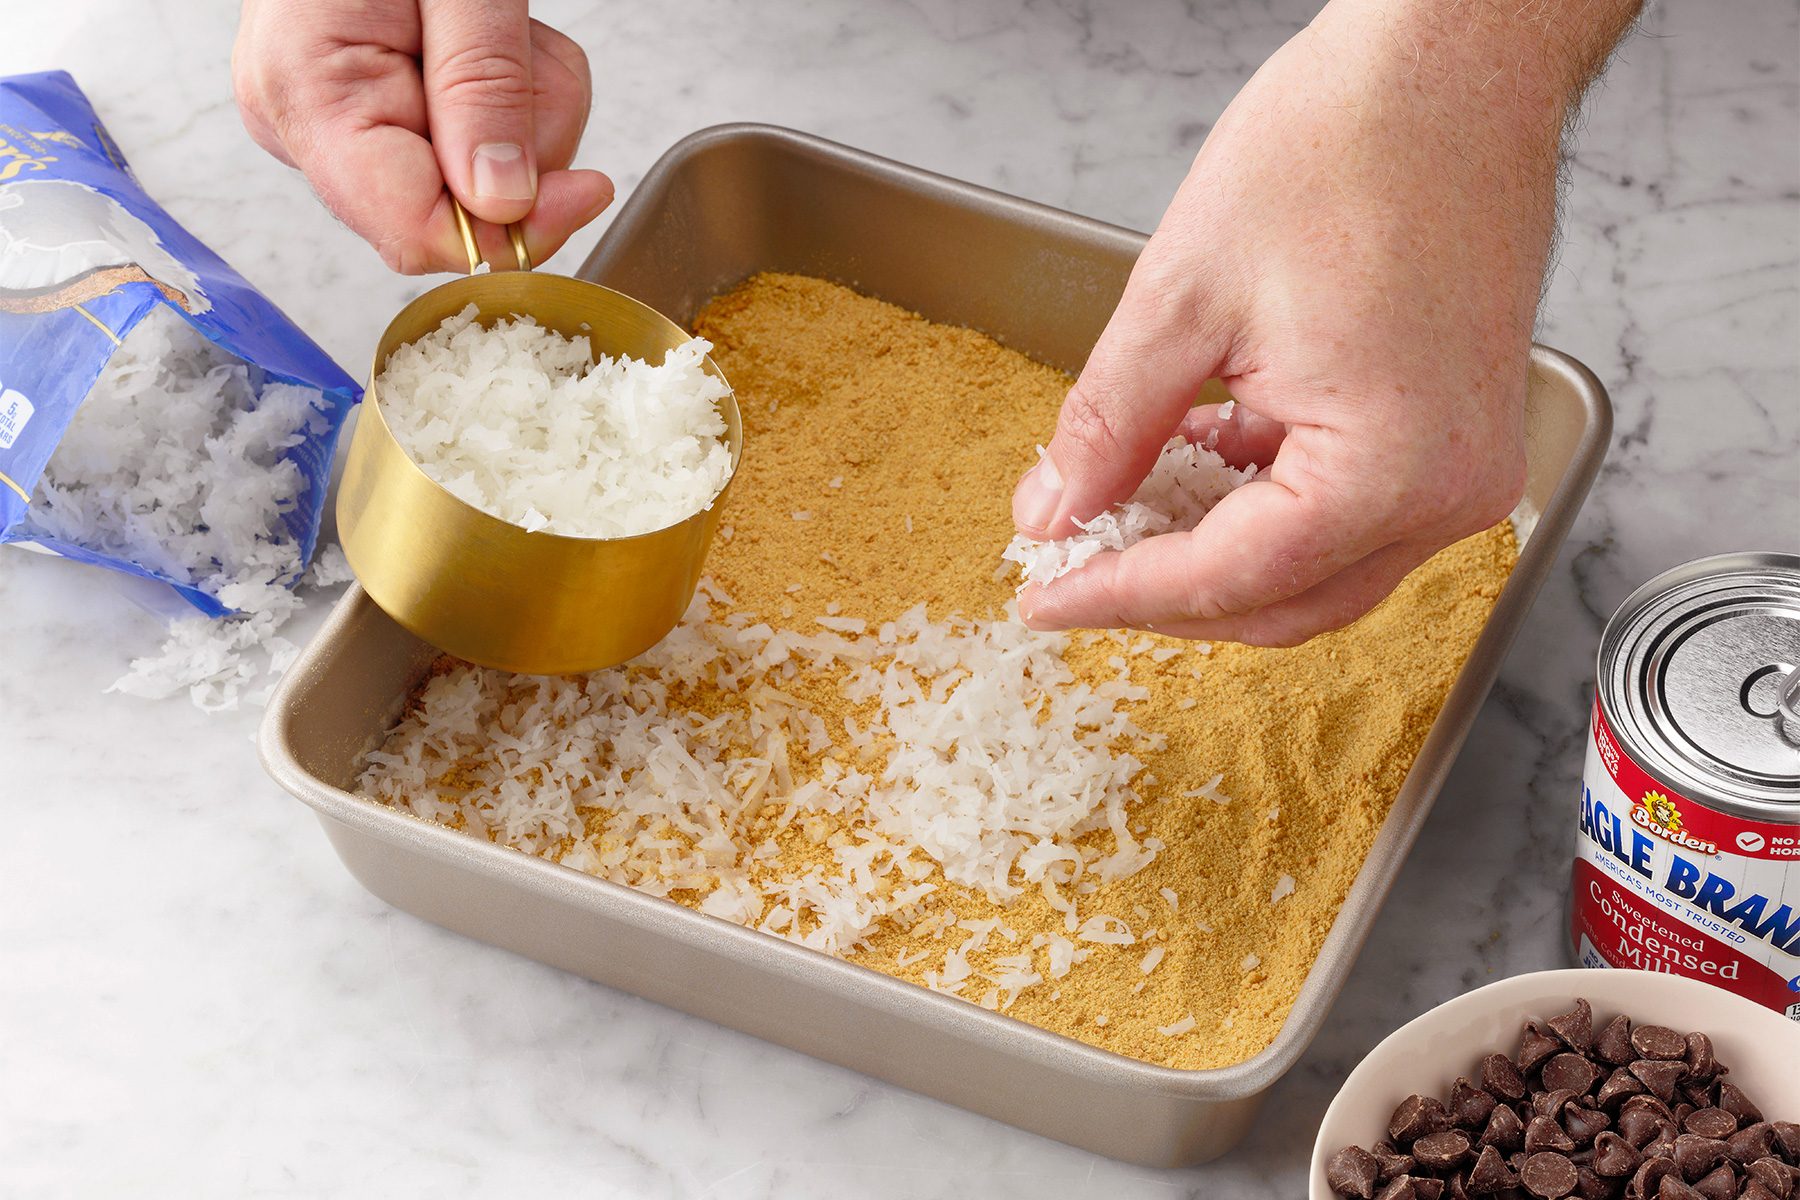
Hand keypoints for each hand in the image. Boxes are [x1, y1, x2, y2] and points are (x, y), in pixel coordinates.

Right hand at [233, 0, 613, 272]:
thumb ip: (482, 87)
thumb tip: (502, 203)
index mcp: (307, 92)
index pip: (412, 229)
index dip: (509, 229)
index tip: (583, 188)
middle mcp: (306, 124)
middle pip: (455, 209)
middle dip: (521, 141)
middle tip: (520, 48)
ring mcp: (337, 124)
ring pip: (479, 179)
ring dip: (527, 106)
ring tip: (502, 27)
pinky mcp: (376, 115)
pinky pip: (475, 144)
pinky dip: (513, 93)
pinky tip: (491, 34)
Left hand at [1011, 0, 1636, 645]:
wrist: (1451, 64)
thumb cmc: (1346, 146)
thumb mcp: (1181, 297)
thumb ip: (1107, 426)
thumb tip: (1057, 511)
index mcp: (1389, 471)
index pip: (1227, 581)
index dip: (1118, 595)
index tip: (1045, 597)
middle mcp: (1447, 491)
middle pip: (1281, 604)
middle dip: (1167, 594)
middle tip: (1074, 570)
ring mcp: (1465, 468)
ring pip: (1317, 574)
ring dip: (1216, 558)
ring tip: (1124, 513)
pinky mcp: (1459, 436)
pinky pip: (1353, 517)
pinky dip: (1268, 510)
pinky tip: (1199, 464)